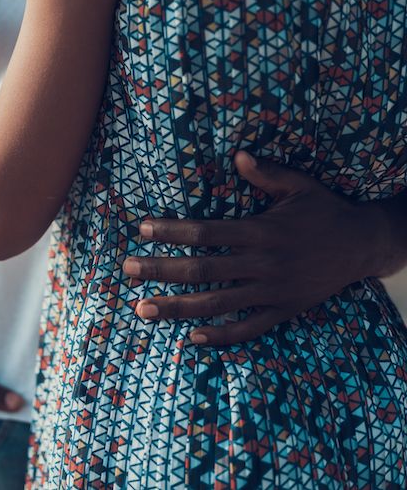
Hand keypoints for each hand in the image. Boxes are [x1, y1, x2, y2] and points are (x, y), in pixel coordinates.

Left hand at [122, 151, 387, 345]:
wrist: (365, 245)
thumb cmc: (325, 210)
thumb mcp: (300, 185)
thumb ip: (267, 173)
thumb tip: (237, 153)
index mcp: (260, 231)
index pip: (206, 233)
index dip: (172, 232)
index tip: (142, 230)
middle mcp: (262, 263)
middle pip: (202, 270)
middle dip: (161, 271)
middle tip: (127, 270)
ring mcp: (271, 291)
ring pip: (216, 304)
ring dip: (177, 308)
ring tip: (142, 309)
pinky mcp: (283, 310)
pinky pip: (249, 328)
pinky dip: (222, 336)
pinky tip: (192, 339)